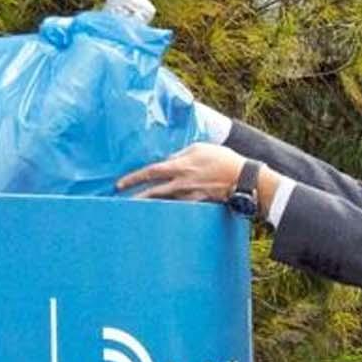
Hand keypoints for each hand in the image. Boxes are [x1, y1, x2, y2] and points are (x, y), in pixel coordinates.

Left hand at [120, 142, 246, 202]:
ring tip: (135, 208)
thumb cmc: (222, 158)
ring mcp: (188, 195)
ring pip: (163, 201)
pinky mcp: (197, 203)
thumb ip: (180, 154)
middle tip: (120, 202)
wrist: (241, 177)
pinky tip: (160, 213)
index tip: (119, 185)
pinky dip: (168, 208)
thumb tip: (169, 159)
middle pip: (152, 192)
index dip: (133, 178)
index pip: (150, 172)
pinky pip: (178, 206)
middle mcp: (181, 182)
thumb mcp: (199, 148)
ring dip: (148, 205)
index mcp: (180, 166)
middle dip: (135, 197)